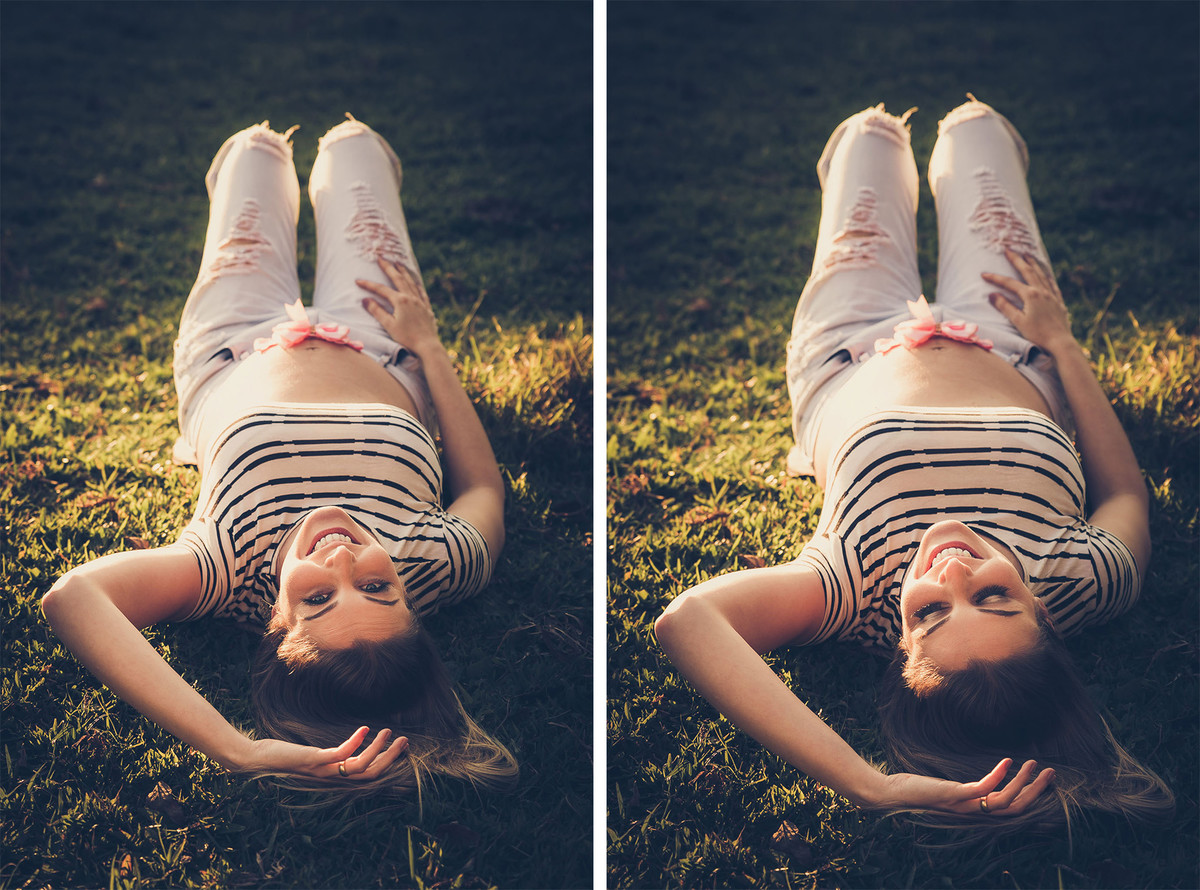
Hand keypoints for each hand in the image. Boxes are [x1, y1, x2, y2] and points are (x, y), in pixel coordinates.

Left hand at [235, 725, 408, 780]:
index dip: (387, 763)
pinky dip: (355, 742)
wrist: (256, 760)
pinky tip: (364, 729)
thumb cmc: (282, 755)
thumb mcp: (312, 755)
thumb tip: (346, 746)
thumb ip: (329, 754)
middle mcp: (331, 777)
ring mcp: (323, 770)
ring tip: (387, 731)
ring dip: (378, 750)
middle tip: (404, 740)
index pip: (368, 775)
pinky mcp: (313, 761)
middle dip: (390, 757)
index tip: (400, 747)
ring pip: (360, 766)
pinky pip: (340, 755)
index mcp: (333, 776)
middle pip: (370, 773)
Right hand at [357, 258, 439, 354]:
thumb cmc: (407, 338)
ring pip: (411, 282)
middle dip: (388, 268)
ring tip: (398, 263)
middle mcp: (411, 298)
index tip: (358, 280)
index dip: (368, 285)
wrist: (427, 346)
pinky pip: (421, 292)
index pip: (381, 290)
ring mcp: (420, 302)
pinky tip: (415, 282)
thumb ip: (377, 311)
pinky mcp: (427, 308)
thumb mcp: (389, 325)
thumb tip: (365, 299)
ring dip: (403, 272)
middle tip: (381, 257)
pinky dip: (417, 285)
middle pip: (398, 279)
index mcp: (400, 301)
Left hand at [867, 757, 1055, 815]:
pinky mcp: (955, 796)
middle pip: (1016, 807)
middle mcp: (974, 812)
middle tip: (1051, 772)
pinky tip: (1008, 761)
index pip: (1012, 809)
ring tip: (1034, 763)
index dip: (1031, 797)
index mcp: (976, 811)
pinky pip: (984, 788)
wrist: (893, 794)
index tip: (1044, 779)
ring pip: (1005, 800)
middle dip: (1036, 790)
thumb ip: (968, 790)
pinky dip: (998, 775)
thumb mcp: (950, 789)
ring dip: (1023, 783)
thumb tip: (982, 783)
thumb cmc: (919, 790)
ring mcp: (966, 805)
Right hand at [982, 249, 1074, 355]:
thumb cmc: (1038, 334)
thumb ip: (1005, 306)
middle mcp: (1042, 291)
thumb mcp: (1018, 321)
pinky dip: (1046, 275)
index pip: (1009, 283)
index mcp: (1030, 295)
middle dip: (1017, 260)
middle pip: (1027, 271)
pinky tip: (1045, 273)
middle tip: (1009, 249)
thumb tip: (992, 294)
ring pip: (1041, 274)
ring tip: (1027, 254)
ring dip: (1033, 263)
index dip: (996, 278)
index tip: (983, 274)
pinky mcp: (1058, 301)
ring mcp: (1051, 295)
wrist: (1060, 342)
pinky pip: (1052, 283)